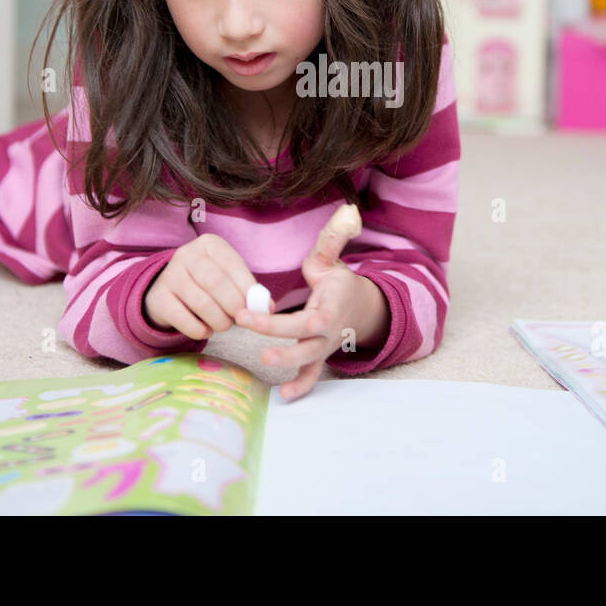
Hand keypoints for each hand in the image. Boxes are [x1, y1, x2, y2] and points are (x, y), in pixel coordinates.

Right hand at [141, 233, 262, 339]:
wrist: (169, 291)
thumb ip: (248, 290)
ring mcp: (170, 275)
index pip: (232, 263)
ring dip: (219, 320)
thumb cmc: (207, 283)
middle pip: (216, 282)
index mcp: (209, 244)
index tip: (258, 307)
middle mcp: (186, 254)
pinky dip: (200, 330)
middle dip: (234, 305)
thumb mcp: (228, 278)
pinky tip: (206, 330)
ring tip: (225, 325)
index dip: (247, 288)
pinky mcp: (158, 298)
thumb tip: (267, 306)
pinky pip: (183, 319)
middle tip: (242, 319)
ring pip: (201, 302)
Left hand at [234, 204, 388, 401]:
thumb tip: (347, 210)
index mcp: (330, 305)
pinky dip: (301, 386)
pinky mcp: (319, 357)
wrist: (360, 308)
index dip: (275, 319)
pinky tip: (283, 395)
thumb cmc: (337, 282)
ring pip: (310, 360)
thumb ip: (333, 239)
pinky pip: (313, 375)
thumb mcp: (332, 259)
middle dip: (277, 338)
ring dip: (290, 366)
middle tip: (244, 330)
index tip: (246, 312)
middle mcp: (329, 330)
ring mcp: (325, 347)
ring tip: (265, 365)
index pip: (305, 317)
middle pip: (305, 339)